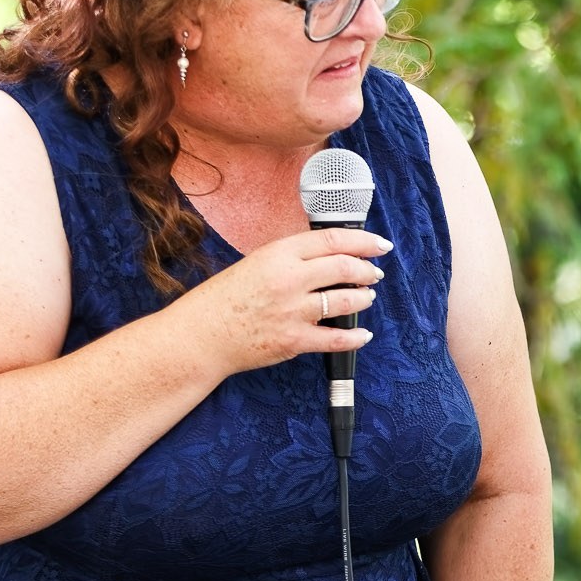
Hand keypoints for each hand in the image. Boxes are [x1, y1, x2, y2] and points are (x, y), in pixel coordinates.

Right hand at [175, 227, 390, 376]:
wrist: (200, 335)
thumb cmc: (224, 298)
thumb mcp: (256, 263)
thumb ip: (291, 258)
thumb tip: (329, 256)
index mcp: (278, 254)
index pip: (331, 240)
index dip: (363, 240)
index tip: (379, 244)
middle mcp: (288, 279)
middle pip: (344, 267)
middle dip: (367, 270)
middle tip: (374, 273)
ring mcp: (292, 311)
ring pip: (345, 301)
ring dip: (363, 298)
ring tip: (367, 297)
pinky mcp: (293, 340)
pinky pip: (336, 339)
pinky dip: (355, 337)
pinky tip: (362, 334)